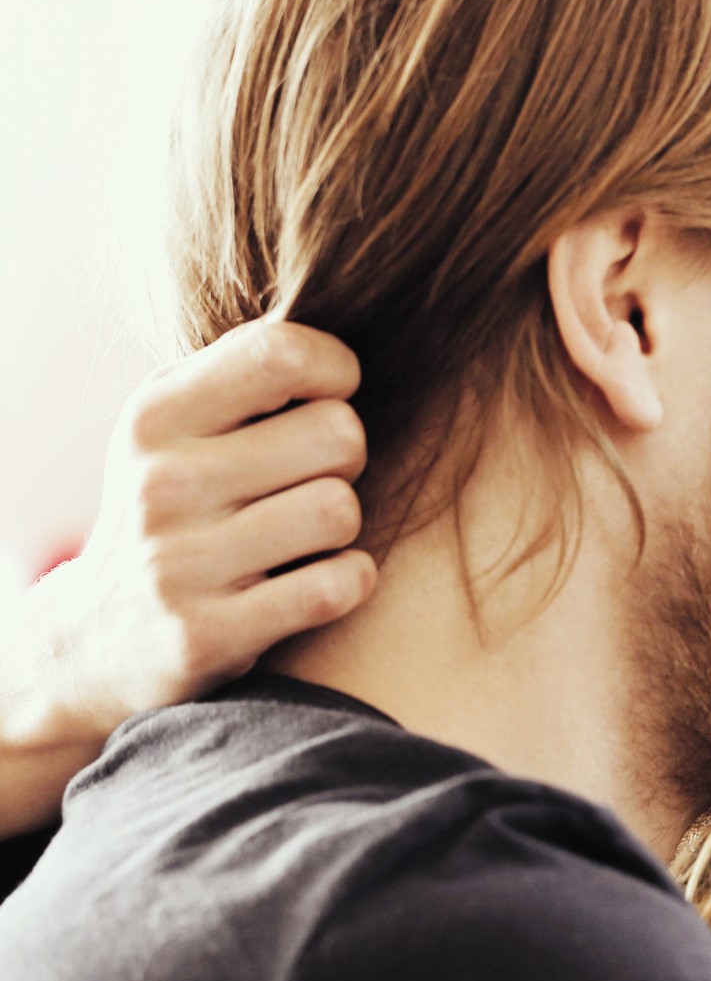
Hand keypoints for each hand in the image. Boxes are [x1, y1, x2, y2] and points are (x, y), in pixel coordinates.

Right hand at [1, 319, 373, 835]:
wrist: (92, 638)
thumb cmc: (171, 510)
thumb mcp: (175, 429)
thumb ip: (243, 375)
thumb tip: (335, 342)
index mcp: (155, 416)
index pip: (283, 353)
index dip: (336, 372)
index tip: (329, 398)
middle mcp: (161, 482)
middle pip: (339, 434)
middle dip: (346, 459)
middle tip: (311, 481)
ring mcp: (181, 562)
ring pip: (341, 509)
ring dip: (343, 527)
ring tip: (303, 536)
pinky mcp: (208, 634)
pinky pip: (339, 585)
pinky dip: (348, 581)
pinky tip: (315, 582)